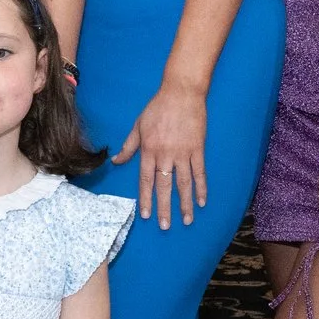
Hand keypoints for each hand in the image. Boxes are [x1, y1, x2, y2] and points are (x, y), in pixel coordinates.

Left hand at [112, 80, 206, 228]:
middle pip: (164, 186)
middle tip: (165, 226)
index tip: (146, 215)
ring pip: (184, 183)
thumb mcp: (138, 125)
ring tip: (187, 220)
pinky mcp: (197, 148)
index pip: (146, 180)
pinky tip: (202, 201)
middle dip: (164, 207)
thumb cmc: (158, 107)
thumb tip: (116, 161)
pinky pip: (200, 172)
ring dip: (185, 203)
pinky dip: (201, 187)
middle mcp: (165, 154)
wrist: (181, 92)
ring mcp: (183, 152)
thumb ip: (129, 146)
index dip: (146, 198)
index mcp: (149, 150)